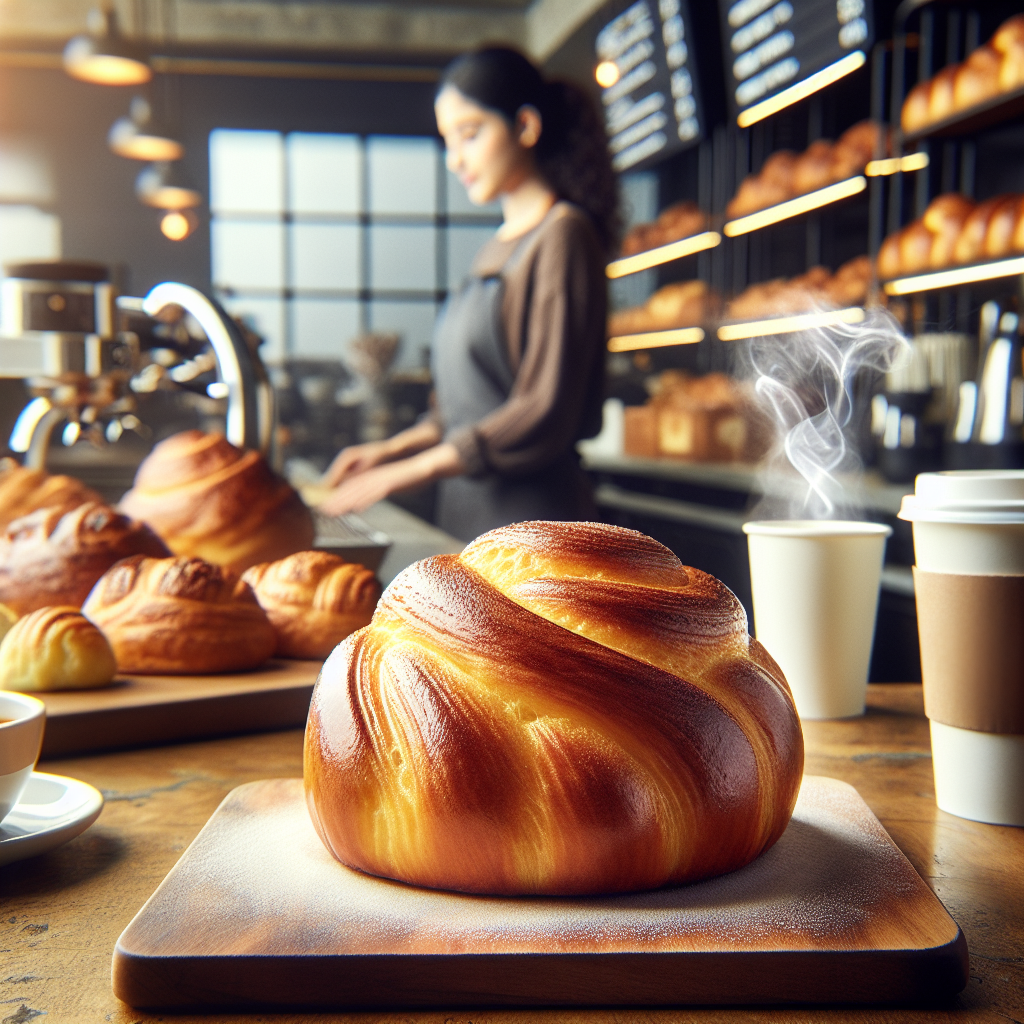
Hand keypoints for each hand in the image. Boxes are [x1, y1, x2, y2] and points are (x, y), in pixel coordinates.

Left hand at [318, 443, 463, 516]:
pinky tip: (357, 509)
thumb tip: (359, 504)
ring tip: (334, 511)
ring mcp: (381, 478)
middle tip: (322, 511)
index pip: (350, 486)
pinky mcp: (391, 482)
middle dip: (336, 500)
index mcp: (371, 476)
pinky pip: (376, 492)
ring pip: (360, 491)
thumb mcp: (386, 485)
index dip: (337, 496)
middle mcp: (373, 476)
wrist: (424, 466)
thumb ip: (373, 492)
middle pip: (351, 488)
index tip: (325, 506)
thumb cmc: (408, 478)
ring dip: (345, 501)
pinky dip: (366, 501)